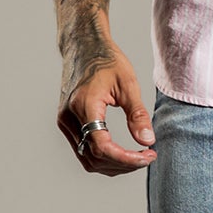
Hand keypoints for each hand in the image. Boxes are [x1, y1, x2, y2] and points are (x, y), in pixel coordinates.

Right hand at [57, 33, 155, 175]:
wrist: (83, 47)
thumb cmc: (107, 60)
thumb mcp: (128, 83)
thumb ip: (137, 114)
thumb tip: (147, 141)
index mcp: (84, 105)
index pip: (102, 146)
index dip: (126, 158)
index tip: (148, 156)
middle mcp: (69, 117)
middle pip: (94, 158)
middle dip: (123, 164)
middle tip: (147, 156)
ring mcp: (65, 122)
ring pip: (87, 159)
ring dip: (113, 165)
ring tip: (137, 157)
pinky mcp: (66, 124)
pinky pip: (83, 150)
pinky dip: (103, 157)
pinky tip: (122, 153)